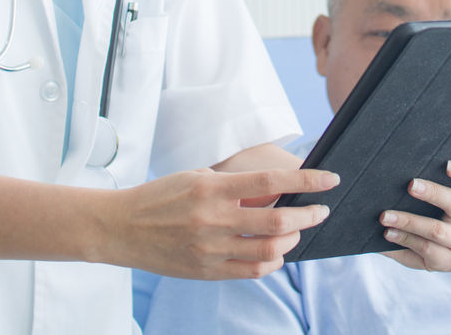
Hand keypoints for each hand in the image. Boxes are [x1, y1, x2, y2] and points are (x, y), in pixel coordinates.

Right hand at [99, 167, 337, 279]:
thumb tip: (278, 190)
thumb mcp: (198, 178)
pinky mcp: (206, 271)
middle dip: (308, 215)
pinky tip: (275, 251)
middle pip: (278, 220)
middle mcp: (213, 219)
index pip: (271, 182)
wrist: (121, 228)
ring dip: (292, 239)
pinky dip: (272, 262)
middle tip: (321, 210)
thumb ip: (236, 186)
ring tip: (296, 229)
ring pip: (269, 251)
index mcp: (211, 189)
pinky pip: (252, 271)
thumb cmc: (162, 196)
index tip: (330, 179)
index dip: (306, 179)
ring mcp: (210, 249)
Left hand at [379, 159, 450, 271]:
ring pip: (437, 231)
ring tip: (386, 216)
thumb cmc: (427, 206)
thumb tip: (396, 167)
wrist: (428, 244)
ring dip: (408, 222)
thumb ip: (426, 177)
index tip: (448, 165)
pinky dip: (404, 241)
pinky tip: (389, 234)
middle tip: (410, 185)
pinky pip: (427, 251)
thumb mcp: (432, 192)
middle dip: (432, 193)